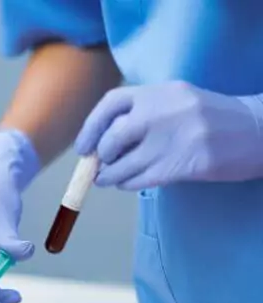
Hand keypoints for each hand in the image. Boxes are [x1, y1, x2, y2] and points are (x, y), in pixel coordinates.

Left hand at [74, 81, 262, 189]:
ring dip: (109, 176)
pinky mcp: (184, 164)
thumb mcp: (175, 101)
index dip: (91, 127)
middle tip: (99, 165)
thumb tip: (100, 144)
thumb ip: (141, 114)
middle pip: (113, 137)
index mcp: (159, 92)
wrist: (257, 130)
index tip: (84, 147)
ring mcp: (174, 138)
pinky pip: (141, 179)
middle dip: (102, 156)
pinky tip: (127, 183)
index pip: (111, 103)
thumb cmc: (209, 118)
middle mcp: (163, 111)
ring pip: (124, 164)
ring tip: (107, 179)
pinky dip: (127, 183)